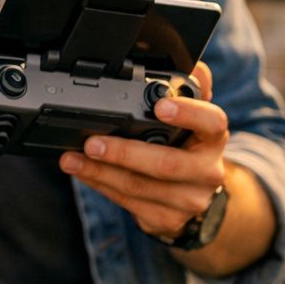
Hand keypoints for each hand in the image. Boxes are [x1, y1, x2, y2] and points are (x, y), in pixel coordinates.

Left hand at [59, 61, 228, 241]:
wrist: (197, 196)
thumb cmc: (188, 146)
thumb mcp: (193, 118)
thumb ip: (190, 89)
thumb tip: (192, 63)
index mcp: (213, 138)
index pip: (211, 122)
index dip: (188, 113)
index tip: (160, 105)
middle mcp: (207, 172)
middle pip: (166, 164)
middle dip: (124, 153)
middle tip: (92, 142)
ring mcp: (188, 200)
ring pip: (140, 187)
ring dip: (100, 172)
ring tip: (71, 159)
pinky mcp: (167, 219)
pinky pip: (129, 202)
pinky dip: (100, 185)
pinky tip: (82, 173)